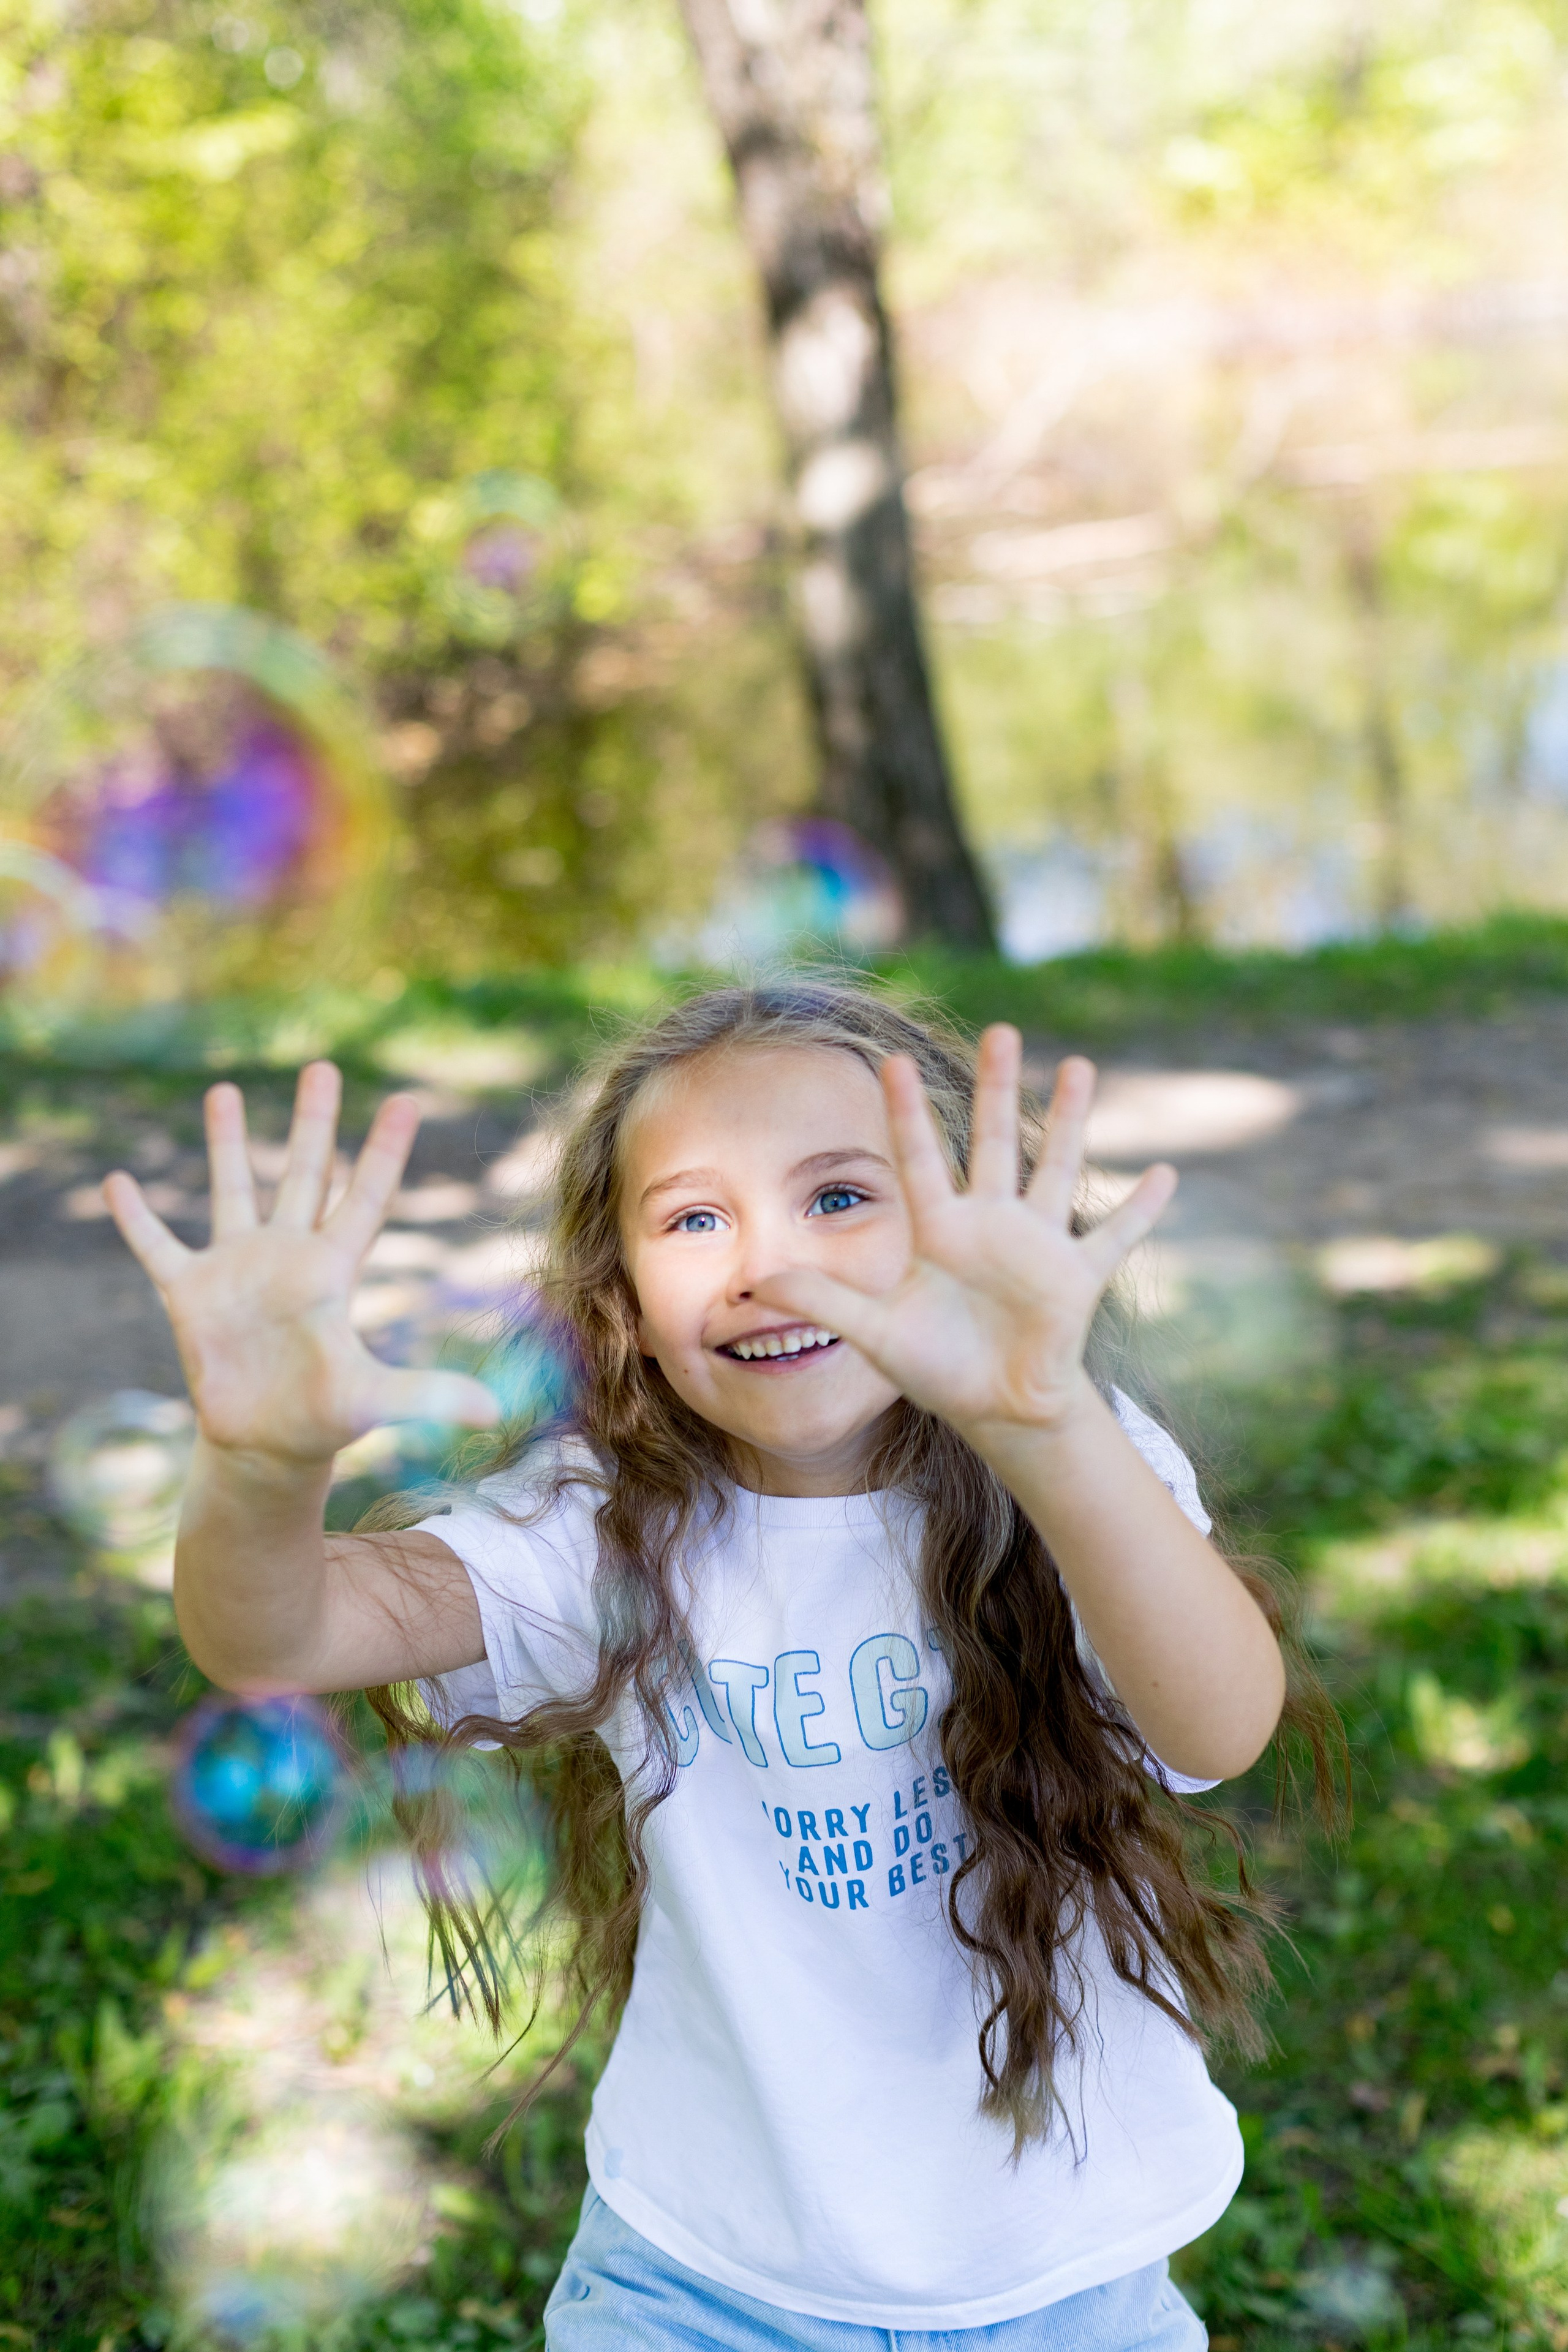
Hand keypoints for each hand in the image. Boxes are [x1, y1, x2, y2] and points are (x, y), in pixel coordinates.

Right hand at [104, 1063, 500, 1465]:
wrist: (266, 1446)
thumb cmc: (325, 1418)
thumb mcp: (374, 1401)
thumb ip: (427, 1395)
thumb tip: (494, 1410)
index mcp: (332, 1271)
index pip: (364, 1197)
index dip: (383, 1150)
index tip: (406, 1099)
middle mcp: (286, 1256)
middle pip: (303, 1174)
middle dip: (311, 1122)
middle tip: (321, 1066)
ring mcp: (236, 1269)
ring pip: (232, 1191)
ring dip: (227, 1143)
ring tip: (223, 1088)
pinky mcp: (190, 1295)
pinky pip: (158, 1247)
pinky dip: (137, 1218)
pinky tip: (118, 1181)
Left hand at [756, 1027, 1175, 1444]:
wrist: (994, 1408)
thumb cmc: (936, 1367)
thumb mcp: (875, 1334)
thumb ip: (823, 1304)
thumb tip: (755, 1286)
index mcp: (940, 1231)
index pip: (919, 1159)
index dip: (907, 1113)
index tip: (890, 1059)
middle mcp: (989, 1224)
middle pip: (992, 1142)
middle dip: (997, 1088)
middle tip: (1001, 1030)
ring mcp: (1037, 1246)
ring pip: (1055, 1169)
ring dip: (1069, 1122)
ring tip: (1080, 1067)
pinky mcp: (1076, 1278)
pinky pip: (1115, 1237)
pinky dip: (1140, 1210)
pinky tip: (1166, 1174)